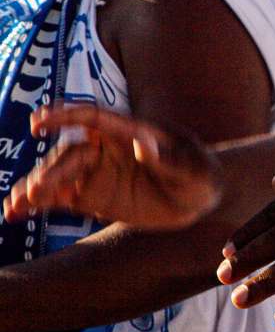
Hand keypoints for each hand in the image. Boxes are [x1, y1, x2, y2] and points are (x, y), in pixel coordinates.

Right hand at [2, 105, 217, 229]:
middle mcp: (104, 149)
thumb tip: (143, 146)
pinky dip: (36, 204)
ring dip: (34, 188)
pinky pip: (58, 198)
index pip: (91, 119)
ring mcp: (94, 172)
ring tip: (15, 206)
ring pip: (57, 176)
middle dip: (50, 172)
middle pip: (69, 155)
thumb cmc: (200, 174)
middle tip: (36, 191)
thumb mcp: (192, 170)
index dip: (65, 117)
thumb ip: (168, 159)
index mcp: (127, 131)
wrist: (199, 199)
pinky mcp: (91, 196)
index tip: (40, 121)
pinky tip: (14, 213)